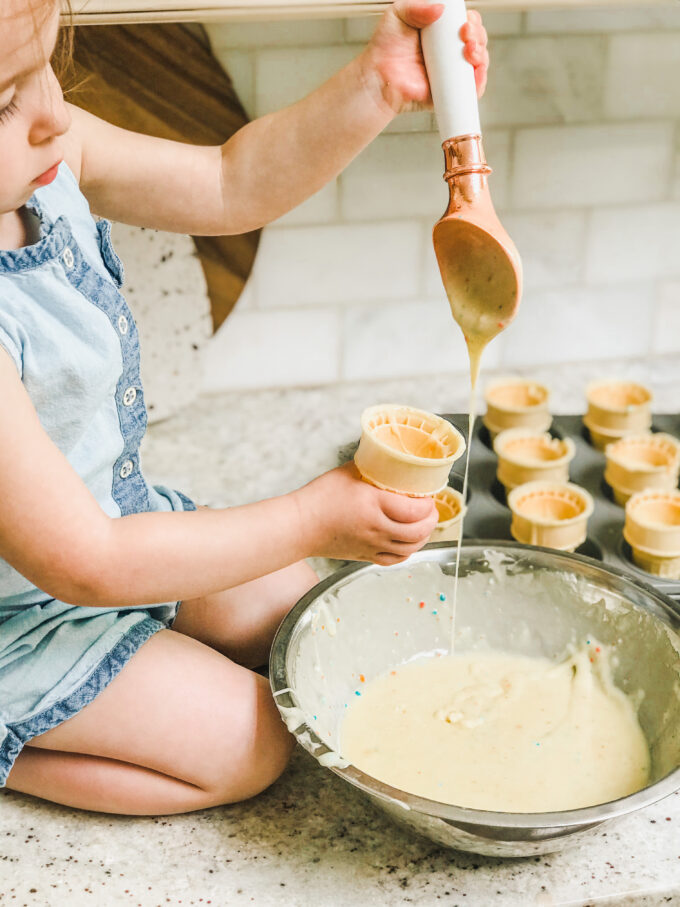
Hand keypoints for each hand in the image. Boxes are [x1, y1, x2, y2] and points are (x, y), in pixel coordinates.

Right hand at [296, 462, 437, 564]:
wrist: (299, 525)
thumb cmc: (318, 498)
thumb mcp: (347, 473)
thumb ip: (371, 467)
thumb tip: (388, 459)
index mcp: (372, 504)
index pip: (413, 510)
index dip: (427, 504)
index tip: (428, 496)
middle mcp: (375, 528)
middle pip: (417, 532)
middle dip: (430, 520)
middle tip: (430, 509)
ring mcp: (371, 545)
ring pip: (409, 549)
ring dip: (422, 537)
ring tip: (423, 525)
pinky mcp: (365, 556)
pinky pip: (394, 560)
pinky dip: (407, 552)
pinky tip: (408, 543)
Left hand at [359, 2, 488, 115]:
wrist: (377, 78)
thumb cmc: (385, 48)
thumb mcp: (398, 14)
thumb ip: (417, 6)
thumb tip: (440, 8)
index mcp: (442, 33)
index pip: (467, 23)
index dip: (472, 22)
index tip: (465, 22)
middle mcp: (450, 52)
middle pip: (478, 41)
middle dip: (479, 36)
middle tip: (466, 35)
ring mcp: (452, 73)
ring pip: (479, 63)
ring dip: (482, 55)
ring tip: (469, 51)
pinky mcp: (450, 93)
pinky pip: (472, 90)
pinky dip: (480, 81)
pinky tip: (476, 73)